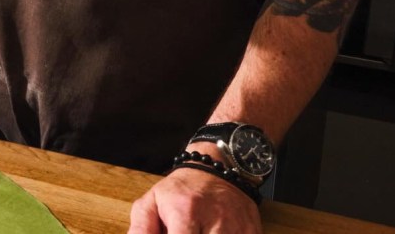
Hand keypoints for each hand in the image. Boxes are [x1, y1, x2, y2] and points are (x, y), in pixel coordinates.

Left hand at [129, 168, 261, 233]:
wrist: (218, 167)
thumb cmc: (183, 189)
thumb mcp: (155, 200)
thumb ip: (141, 228)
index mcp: (185, 211)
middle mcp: (214, 220)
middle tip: (186, 232)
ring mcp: (236, 228)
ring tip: (198, 230)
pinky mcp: (253, 232)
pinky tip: (214, 232)